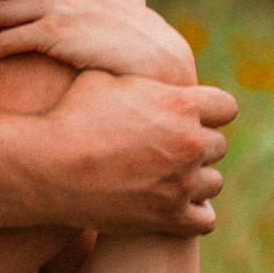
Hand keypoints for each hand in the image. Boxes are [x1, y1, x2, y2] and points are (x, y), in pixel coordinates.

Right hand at [44, 68, 237, 235]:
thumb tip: (139, 52)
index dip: (208, 112)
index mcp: (181, 105)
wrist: (46, 168)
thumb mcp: (103, 78)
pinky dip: (192, 213)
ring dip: (194, 180)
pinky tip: (171, 203)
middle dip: (195, 145)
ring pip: (213, 182)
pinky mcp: (169, 218)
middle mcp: (189, 144)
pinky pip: (205, 220)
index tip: (188, 117)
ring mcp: (182, 184)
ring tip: (167, 177)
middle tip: (167, 148)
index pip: (226, 108)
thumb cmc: (68, 117)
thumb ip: (138, 74)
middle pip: (218, 145)